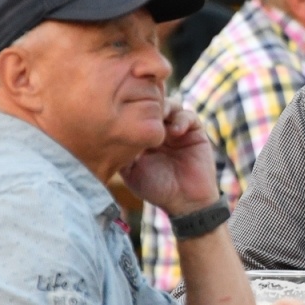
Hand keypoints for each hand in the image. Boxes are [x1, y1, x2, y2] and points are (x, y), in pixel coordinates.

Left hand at [121, 102, 221, 216]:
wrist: (185, 201)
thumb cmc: (156, 189)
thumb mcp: (130, 171)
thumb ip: (121, 152)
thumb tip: (108, 132)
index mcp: (143, 136)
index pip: (136, 112)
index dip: (131, 107)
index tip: (123, 108)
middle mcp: (160, 129)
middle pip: (152, 104)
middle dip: (147, 103)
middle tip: (141, 107)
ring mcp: (177, 129)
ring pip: (170, 105)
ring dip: (163, 108)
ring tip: (158, 118)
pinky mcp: (195, 131)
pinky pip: (188, 116)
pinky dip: (181, 119)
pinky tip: (175, 132)